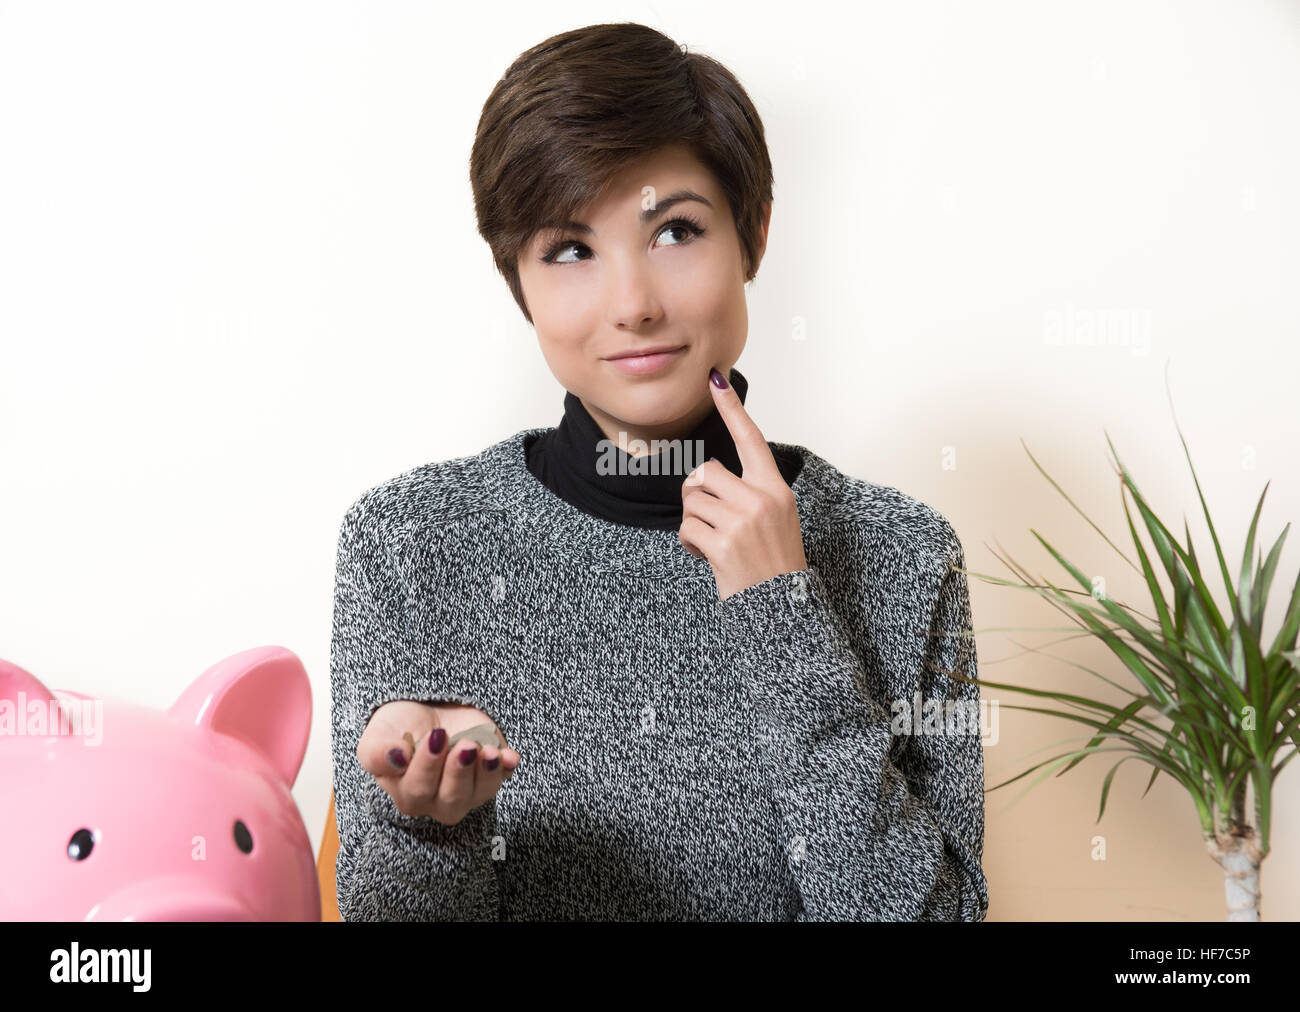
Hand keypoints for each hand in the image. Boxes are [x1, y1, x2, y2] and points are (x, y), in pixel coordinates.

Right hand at [358, 699, 519, 824]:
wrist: (426, 707)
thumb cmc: (399, 727)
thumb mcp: (378, 734)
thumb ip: (378, 753)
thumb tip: (398, 757)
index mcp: (407, 794)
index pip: (418, 791)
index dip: (428, 766)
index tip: (434, 737)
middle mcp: (438, 799)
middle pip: (452, 800)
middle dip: (459, 773)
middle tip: (464, 745)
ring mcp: (468, 788)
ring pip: (480, 794)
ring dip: (486, 774)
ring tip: (487, 750)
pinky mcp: (490, 772)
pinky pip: (502, 778)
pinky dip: (507, 768)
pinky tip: (509, 756)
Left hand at [678, 366, 808, 599]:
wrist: (781, 608)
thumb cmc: (773, 562)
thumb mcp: (775, 518)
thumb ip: (749, 492)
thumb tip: (706, 476)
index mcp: (775, 489)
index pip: (751, 439)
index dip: (732, 409)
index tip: (716, 380)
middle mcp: (761, 500)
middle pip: (705, 474)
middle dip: (698, 495)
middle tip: (711, 520)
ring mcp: (742, 522)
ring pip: (692, 500)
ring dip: (693, 521)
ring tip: (713, 541)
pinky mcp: (723, 544)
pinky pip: (686, 528)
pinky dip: (689, 543)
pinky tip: (706, 555)